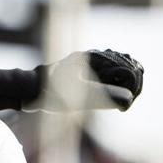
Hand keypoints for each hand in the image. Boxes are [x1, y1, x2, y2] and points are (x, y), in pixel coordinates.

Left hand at [29, 49, 143, 111]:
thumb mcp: (76, 96)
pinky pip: (113, 74)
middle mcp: (95, 57)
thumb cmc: (49, 92)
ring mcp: (92, 63)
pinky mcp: (89, 71)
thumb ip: (101, 95)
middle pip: (129, 66)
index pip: (128, 68)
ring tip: (123, 102)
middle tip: (126, 104)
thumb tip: (127, 98)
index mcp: (93, 59)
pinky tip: (116, 98)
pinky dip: (119, 84)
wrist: (29, 89)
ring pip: (123, 68)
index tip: (126, 105)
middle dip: (133, 85)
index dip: (133, 86)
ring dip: (128, 85)